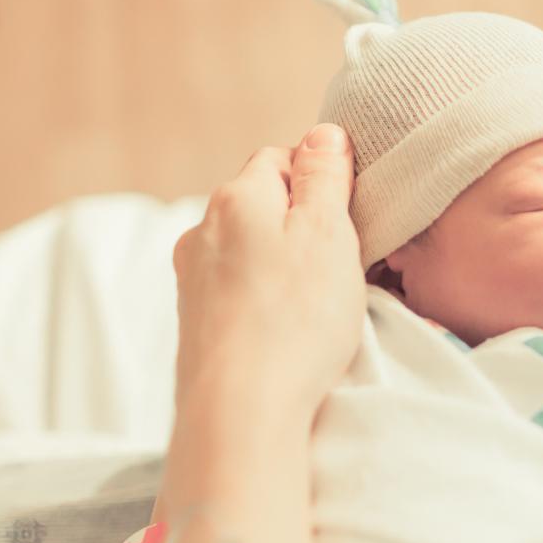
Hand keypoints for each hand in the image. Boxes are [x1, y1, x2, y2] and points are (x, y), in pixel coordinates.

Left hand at [172, 123, 364, 423]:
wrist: (241, 409)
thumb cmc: (295, 319)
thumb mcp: (328, 233)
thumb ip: (325, 178)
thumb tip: (324, 134)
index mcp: (237, 198)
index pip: (281, 159)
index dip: (320, 181)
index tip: (348, 216)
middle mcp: (203, 230)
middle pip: (261, 205)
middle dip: (299, 223)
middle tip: (340, 262)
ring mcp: (194, 279)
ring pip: (248, 250)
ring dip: (281, 264)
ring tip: (316, 303)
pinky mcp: (196, 322)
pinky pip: (238, 291)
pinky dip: (264, 300)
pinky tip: (287, 330)